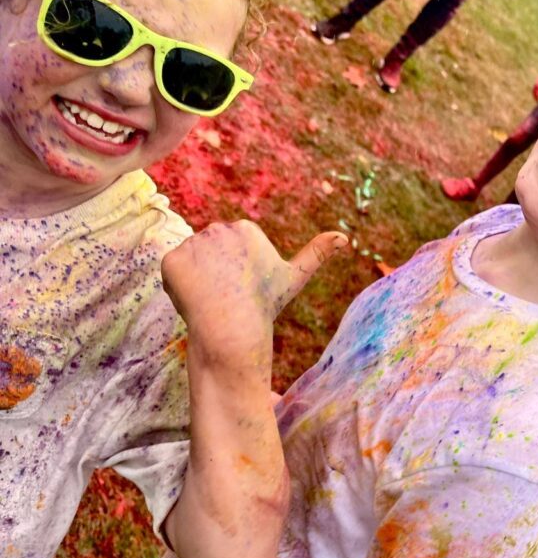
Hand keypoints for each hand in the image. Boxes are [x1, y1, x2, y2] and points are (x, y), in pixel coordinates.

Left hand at [162, 222, 346, 366]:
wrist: (234, 329)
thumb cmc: (264, 305)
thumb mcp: (293, 277)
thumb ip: (316, 254)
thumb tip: (345, 238)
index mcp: (246, 228)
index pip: (227, 247)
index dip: (233, 270)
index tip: (243, 287)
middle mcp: (219, 228)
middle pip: (208, 251)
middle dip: (213, 272)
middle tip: (226, 295)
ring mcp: (194, 243)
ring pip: (190, 261)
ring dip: (195, 278)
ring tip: (210, 298)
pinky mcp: (172, 260)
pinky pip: (172, 270)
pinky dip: (178, 286)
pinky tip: (192, 298)